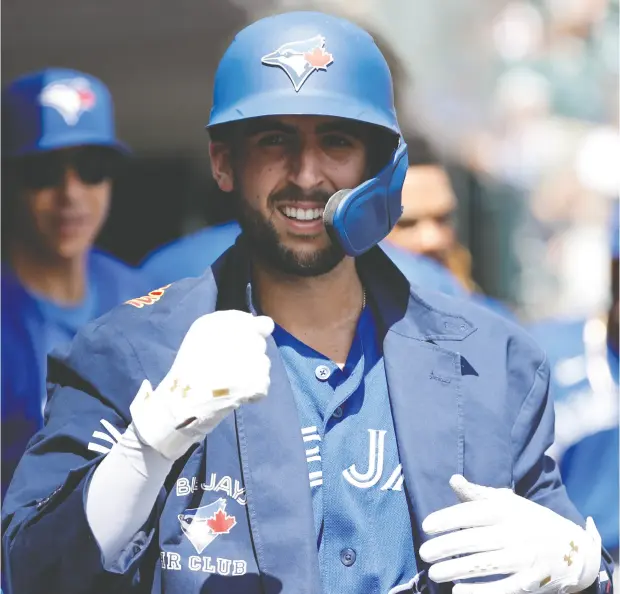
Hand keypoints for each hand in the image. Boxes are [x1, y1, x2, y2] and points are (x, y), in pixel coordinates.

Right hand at [130, 310, 273, 460]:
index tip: (234, 349)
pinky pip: (264, 384)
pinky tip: (235, 394)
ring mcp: (249, 358)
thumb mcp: (203, 336)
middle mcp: (237, 334)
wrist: (180, 403)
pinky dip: (253, 392)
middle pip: (259, 343)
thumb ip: (235, 324)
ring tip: (230, 381)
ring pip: (263, 363)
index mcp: (219, 322)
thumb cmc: (189, 369)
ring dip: (252, 373)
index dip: (249, 336)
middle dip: (249, 355)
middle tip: (228, 368)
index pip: (255, 323)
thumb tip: (267, 324)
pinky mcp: (256, 381)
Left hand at [419, 475, 600, 593]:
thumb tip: (453, 479)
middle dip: (445, 547)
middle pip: (474, 540)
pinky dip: (479, 591)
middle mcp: (515, 533)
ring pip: (483, 566)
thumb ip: (478, 494)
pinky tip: (458, 590)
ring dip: (455, 570)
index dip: (447, 519)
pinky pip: (501, 589)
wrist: (573, 549)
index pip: (472, 513)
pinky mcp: (531, 582)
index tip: (426, 526)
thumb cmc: (530, 521)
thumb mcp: (508, 502)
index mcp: (507, 510)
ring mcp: (524, 559)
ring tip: (434, 573)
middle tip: (424, 553)